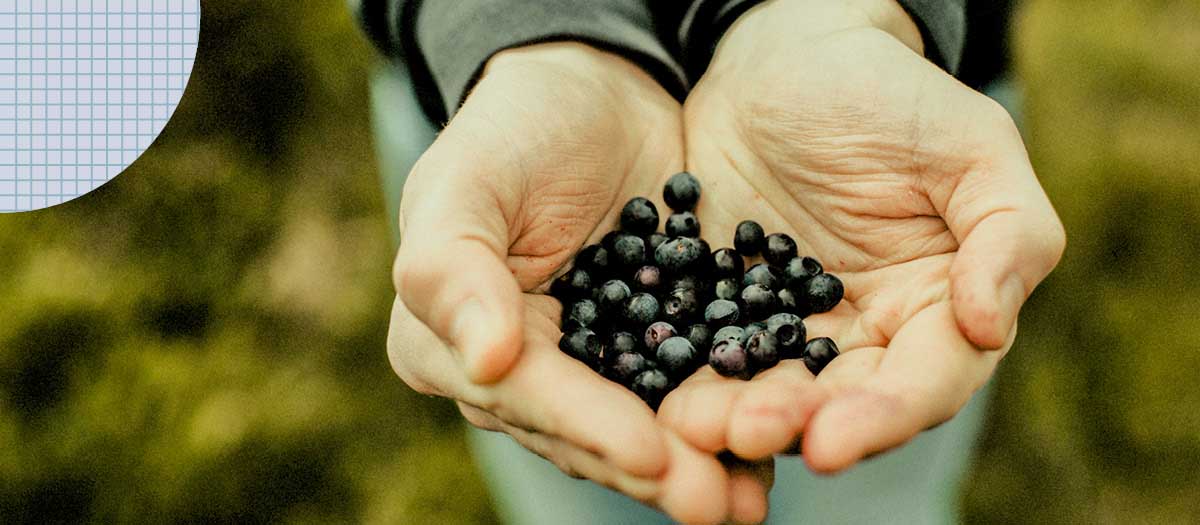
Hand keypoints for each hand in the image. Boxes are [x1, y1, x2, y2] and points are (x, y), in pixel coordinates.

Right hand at [387, 42, 767, 523]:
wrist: (594, 89)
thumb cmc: (514, 127)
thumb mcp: (467, 179)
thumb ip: (454, 268)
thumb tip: (484, 362)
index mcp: (450, 342)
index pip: (524, 395)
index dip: (588, 427)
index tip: (651, 454)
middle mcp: (518, 371)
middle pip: (585, 431)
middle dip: (653, 468)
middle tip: (715, 502)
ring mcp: (590, 364)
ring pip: (641, 425)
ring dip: (697, 463)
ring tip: (751, 497)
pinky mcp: (655, 346)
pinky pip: (689, 388)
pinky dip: (728, 416)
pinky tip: (775, 442)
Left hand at [658, 0, 1065, 472]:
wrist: (785, 57)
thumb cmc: (890, 94)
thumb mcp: (970, 146)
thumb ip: (1008, 233)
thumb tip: (989, 326)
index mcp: (938, 307)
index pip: (926, 381)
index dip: (883, 417)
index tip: (830, 441)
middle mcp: (866, 332)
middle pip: (840, 402)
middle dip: (796, 424)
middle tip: (747, 432)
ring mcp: (788, 324)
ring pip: (769, 387)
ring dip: (733, 415)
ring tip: (693, 426)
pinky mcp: (724, 306)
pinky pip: (706, 349)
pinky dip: (685, 375)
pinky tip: (655, 394)